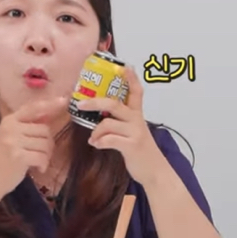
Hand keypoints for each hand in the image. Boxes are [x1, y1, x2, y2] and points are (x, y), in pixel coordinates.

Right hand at [0, 96, 69, 195]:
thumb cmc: (2, 159)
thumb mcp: (11, 137)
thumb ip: (27, 126)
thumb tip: (49, 115)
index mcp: (9, 121)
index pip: (32, 108)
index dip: (49, 104)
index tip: (64, 100)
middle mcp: (11, 128)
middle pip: (44, 130)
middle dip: (48, 144)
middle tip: (42, 155)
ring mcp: (13, 142)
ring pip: (45, 144)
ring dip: (46, 156)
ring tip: (39, 162)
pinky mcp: (19, 156)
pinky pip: (42, 156)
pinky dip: (43, 164)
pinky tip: (38, 169)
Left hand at [76, 67, 163, 183]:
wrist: (155, 171)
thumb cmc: (141, 151)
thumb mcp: (133, 132)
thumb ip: (120, 123)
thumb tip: (98, 118)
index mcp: (137, 115)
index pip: (136, 92)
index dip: (131, 78)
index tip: (125, 66)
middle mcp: (137, 120)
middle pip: (114, 104)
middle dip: (95, 102)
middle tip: (81, 103)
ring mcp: (135, 133)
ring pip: (107, 123)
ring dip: (95, 131)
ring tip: (93, 139)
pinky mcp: (131, 146)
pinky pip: (109, 140)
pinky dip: (99, 142)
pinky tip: (96, 145)